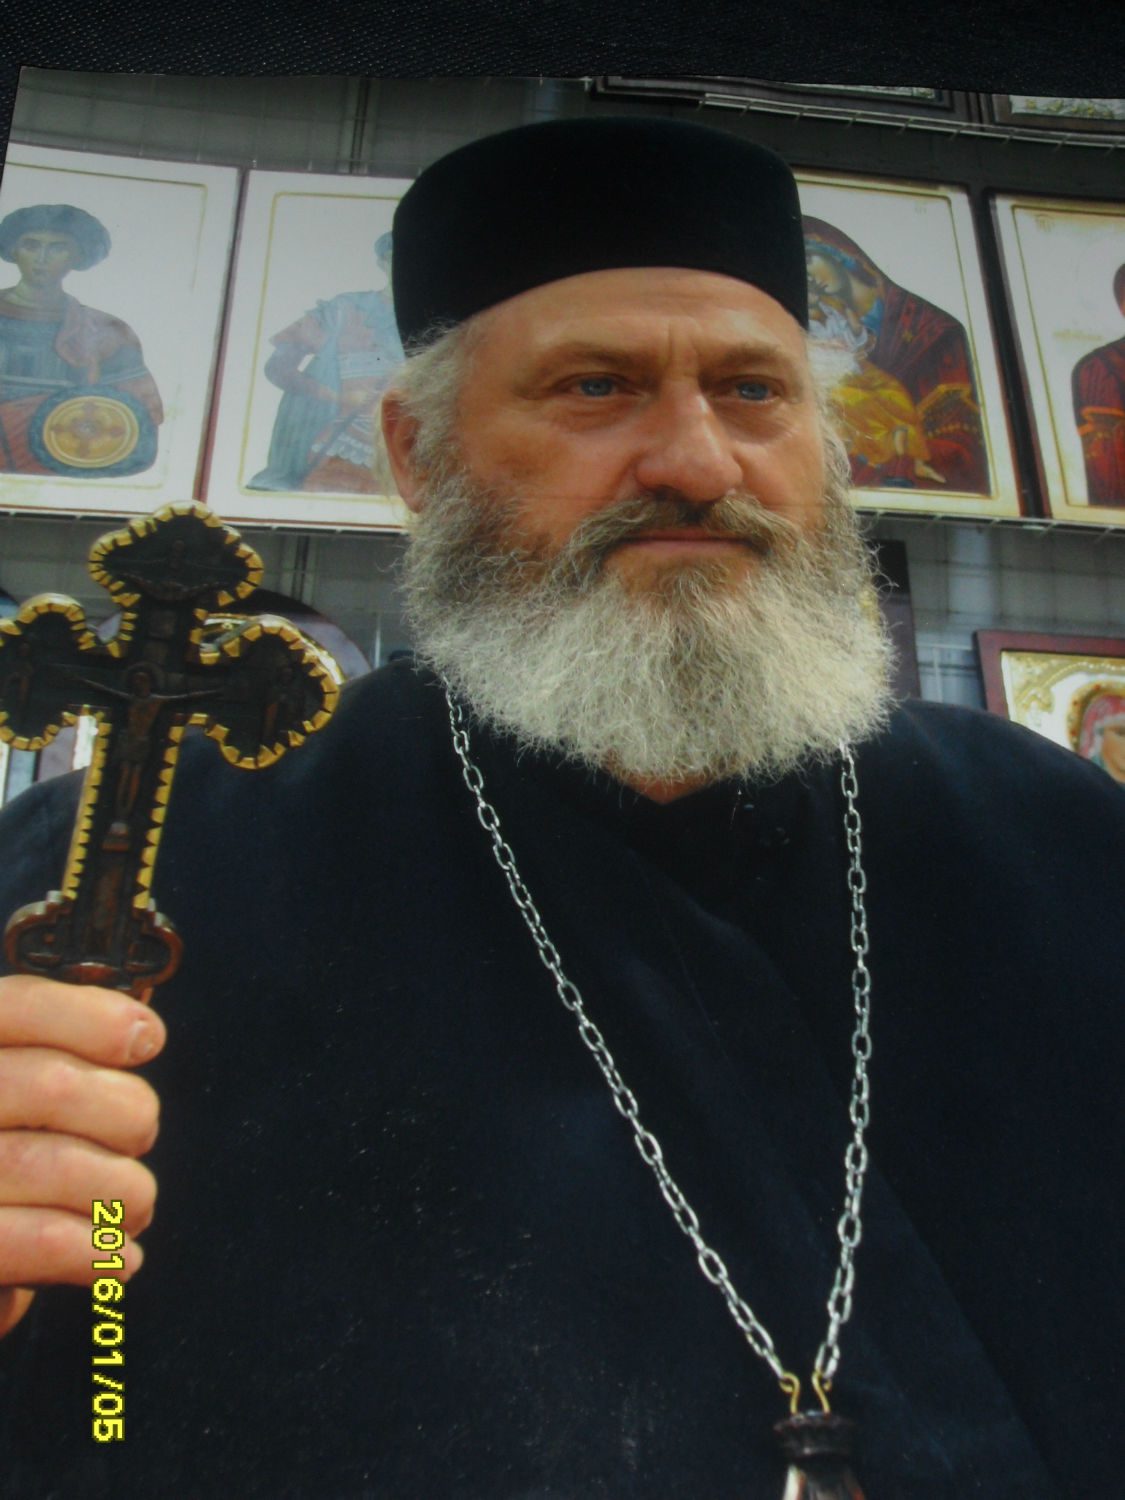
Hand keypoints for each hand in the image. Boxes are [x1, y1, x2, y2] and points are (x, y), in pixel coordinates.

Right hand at [0, 975, 164, 1337]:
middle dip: (124, 1111)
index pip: (17, 1006)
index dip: (92, 1018)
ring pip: (51, 1165)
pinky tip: (117, 1258)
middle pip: (50, 1085)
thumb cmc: (4, 1154)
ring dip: (121, 1188)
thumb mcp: (15, 1098)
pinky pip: (33, 1241)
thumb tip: (138, 1030)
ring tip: (136, 1202)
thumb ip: (56, 1058)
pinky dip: (91, 1249)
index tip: (146, 1038)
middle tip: (141, 1133)